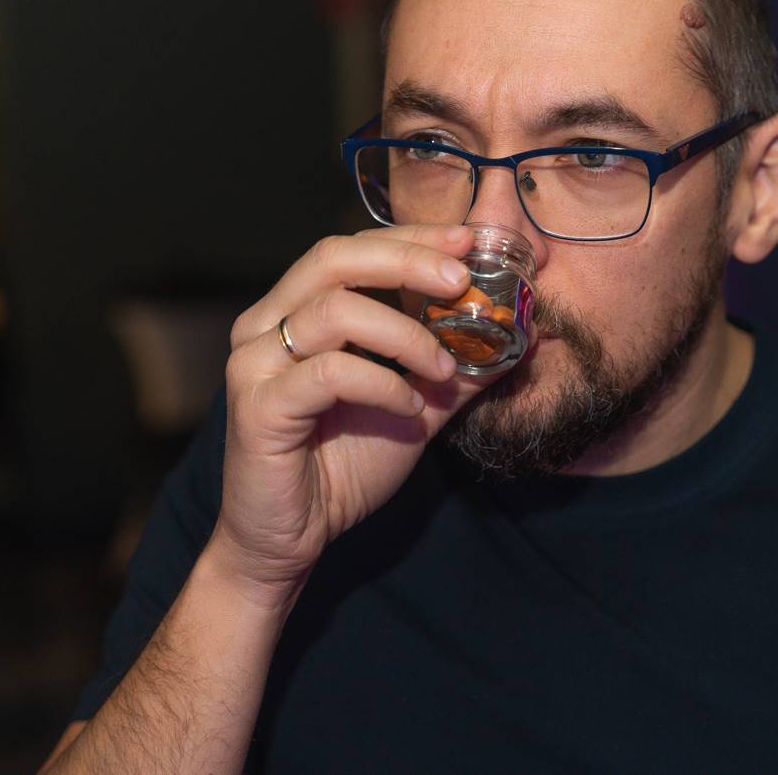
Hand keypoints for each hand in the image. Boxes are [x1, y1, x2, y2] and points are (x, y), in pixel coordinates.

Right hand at [213, 225, 500, 605]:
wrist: (291, 540)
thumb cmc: (342, 468)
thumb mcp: (416, 408)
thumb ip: (457, 370)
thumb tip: (521, 337)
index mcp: (296, 311)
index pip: (354, 249)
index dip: (411, 238)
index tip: (468, 242)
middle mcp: (266, 324)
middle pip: (335, 258)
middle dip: (408, 260)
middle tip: (462, 279)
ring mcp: (256, 363)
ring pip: (334, 310)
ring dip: (405, 333)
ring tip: (445, 368)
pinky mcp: (258, 406)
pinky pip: (329, 373)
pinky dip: (381, 382)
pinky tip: (409, 407)